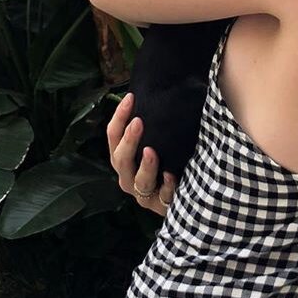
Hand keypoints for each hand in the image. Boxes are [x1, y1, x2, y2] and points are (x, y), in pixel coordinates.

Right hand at [107, 92, 177, 216]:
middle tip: (138, 122)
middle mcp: (128, 176)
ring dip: (145, 165)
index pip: (113, 136)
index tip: (131, 98)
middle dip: (128, 141)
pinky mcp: (160, 206)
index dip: (119, 116)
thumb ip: (152, 123)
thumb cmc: (165, 160)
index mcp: (123, 158)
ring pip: (138, 181)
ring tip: (151, 151)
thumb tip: (154, 91)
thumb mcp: (157, 140)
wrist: (183, 195)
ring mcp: (143, 194)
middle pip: (120, 160)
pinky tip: (171, 175)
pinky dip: (166, 186)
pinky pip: (162, 197)